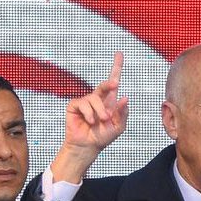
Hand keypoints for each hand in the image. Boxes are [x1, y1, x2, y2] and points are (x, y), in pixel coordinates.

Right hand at [51, 52, 128, 181]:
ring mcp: (86, 101)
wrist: (87, 147)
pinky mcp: (75, 105)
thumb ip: (123, 113)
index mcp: (109, 102)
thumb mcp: (118, 127)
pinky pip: (83, 103)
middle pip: (105, 84)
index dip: (116, 67)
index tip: (119, 53)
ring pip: (95, 97)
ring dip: (100, 110)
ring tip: (101, 121)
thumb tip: (125, 97)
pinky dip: (89, 113)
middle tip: (115, 84)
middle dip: (110, 82)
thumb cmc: (102, 137)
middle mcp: (97, 99)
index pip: (113, 82)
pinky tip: (90, 121)